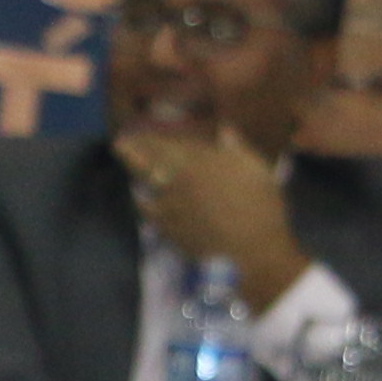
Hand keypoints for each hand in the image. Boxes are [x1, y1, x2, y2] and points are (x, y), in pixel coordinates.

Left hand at [110, 124, 309, 305]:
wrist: (251, 250)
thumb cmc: (262, 206)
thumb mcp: (256, 169)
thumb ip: (237, 148)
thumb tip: (224, 130)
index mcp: (202, 161)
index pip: (171, 144)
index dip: (152, 138)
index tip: (140, 132)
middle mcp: (181, 177)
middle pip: (151, 158)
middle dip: (134, 147)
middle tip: (120, 142)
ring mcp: (171, 203)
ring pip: (145, 180)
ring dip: (132, 167)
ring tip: (123, 157)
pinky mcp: (168, 227)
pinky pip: (148, 211)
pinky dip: (141, 201)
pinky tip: (137, 196)